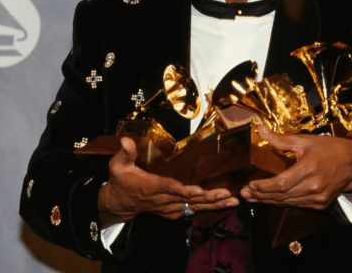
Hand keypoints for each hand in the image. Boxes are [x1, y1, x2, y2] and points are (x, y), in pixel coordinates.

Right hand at [98, 137, 238, 227]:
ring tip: (233, 199)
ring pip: (194, 206)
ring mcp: (170, 207)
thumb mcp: (118, 166)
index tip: (198, 190)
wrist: (120, 203)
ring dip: (214, 204)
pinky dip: (211, 207)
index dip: (184, 190)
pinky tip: (226, 203)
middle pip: (188, 199)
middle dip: (208, 197)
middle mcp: (162, 200)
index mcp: (150, 187)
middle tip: (226, 193)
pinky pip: (194, 209)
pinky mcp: (175, 210)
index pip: (168, 188)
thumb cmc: (121, 181)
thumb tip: (126, 140)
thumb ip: (125, 153)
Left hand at [240, 125, 351, 209]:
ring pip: (287, 203)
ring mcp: (318, 198)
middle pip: (282, 195)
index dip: (263, 186)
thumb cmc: (330, 148)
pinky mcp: (321, 204)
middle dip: (261, 195)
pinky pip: (296, 205)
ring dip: (268, 201)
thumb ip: (280, 139)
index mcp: (309, 168)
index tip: (250, 184)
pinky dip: (282, 203)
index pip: (281, 183)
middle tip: (245, 193)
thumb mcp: (305, 140)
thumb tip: (260, 128)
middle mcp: (314, 186)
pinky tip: (270, 200)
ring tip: (253, 197)